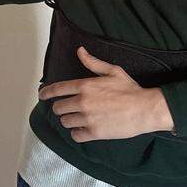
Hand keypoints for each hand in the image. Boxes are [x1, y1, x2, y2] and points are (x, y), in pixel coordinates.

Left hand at [37, 46, 174, 141]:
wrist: (145, 109)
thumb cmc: (130, 89)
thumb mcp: (112, 71)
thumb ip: (92, 62)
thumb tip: (79, 50)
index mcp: (84, 86)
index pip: (57, 89)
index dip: (46, 93)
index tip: (42, 95)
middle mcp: (82, 102)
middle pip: (58, 108)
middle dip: (61, 108)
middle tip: (68, 109)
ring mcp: (87, 118)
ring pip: (65, 122)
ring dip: (69, 120)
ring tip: (78, 119)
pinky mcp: (94, 132)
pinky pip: (75, 135)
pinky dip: (77, 133)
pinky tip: (83, 129)